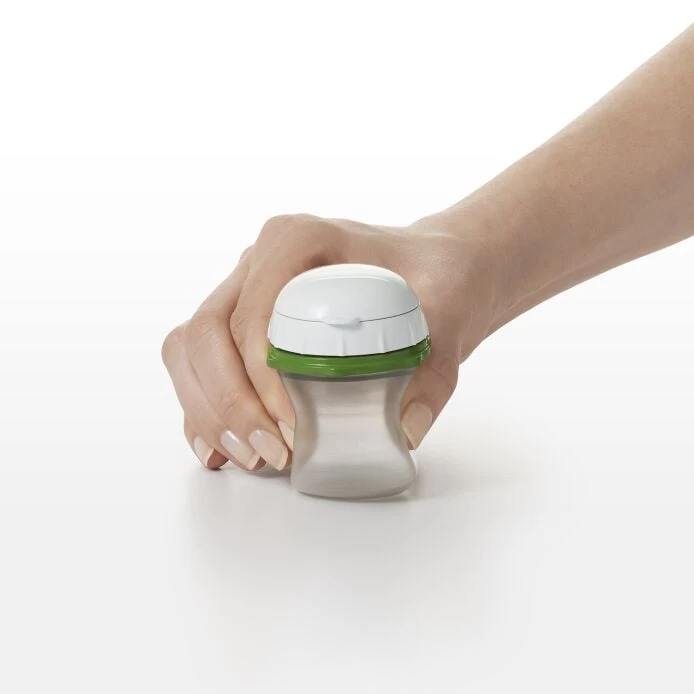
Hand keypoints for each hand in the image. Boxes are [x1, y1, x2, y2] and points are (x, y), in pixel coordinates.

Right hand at [161, 213, 495, 470]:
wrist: (431, 271)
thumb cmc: (434, 278)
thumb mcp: (450, 312)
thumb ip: (435, 369)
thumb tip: (403, 430)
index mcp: (295, 240)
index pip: (252, 312)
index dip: (260, 377)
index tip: (294, 424)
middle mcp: (258, 262)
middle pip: (206, 333)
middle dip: (228, 403)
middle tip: (272, 453)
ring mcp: (244, 290)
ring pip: (188, 348)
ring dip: (208, 410)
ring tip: (252, 458)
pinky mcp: (242, 322)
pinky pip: (199, 364)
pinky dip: (203, 409)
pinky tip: (222, 450)